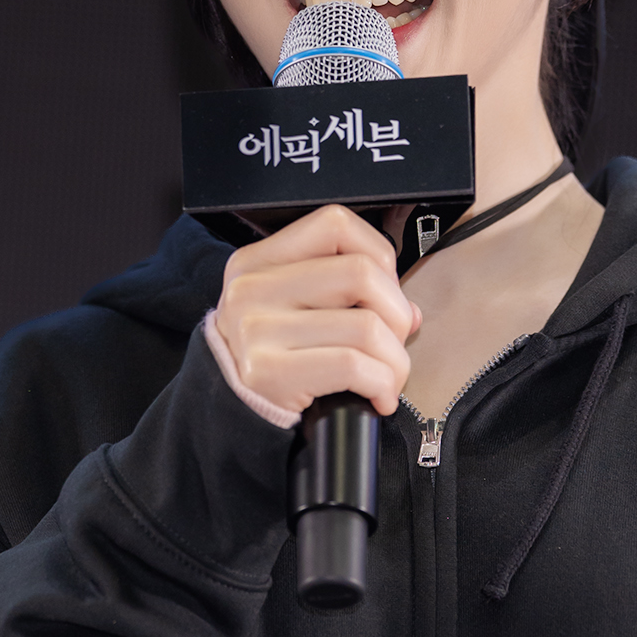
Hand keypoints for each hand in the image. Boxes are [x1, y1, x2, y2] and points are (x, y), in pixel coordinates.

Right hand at [214, 204, 418, 418]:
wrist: (228, 411)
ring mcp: (256, 330)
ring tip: (389, 376)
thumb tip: (407, 311)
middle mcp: (252, 289)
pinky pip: (353, 366)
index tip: (385, 291)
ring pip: (366, 326)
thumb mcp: (291, 310)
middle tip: (394, 341)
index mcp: (259, 261)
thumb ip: (344, 296)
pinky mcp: (268, 372)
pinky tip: (379, 397)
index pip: (335, 224)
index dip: (379, 254)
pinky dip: (382, 384)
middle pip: (360, 273)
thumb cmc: (272, 358)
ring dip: (395, 359)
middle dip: (396, 312)